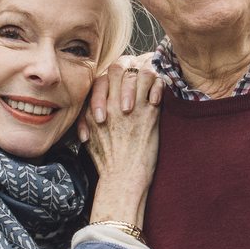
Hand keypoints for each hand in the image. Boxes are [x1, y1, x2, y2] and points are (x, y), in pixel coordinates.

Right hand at [81, 61, 162, 226]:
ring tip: (150, 87)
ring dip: (146, 77)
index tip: (123, 84)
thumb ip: (91, 119)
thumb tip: (98, 109)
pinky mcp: (149, 114)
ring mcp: (131, 106)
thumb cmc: (107, 164)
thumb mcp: (90, 138)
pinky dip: (159, 88)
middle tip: (137, 80)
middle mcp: (111, 103)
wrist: (122, 180)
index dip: (116, 75)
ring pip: (140, 73)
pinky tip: (157, 99)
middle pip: (120, 68)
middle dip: (129, 70)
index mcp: (96, 108)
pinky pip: (157, 87)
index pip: (104, 75)